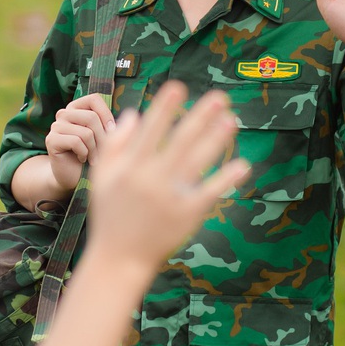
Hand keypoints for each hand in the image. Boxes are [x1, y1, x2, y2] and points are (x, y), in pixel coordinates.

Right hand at [46, 94, 115, 192]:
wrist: (73, 177)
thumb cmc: (91, 156)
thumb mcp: (103, 137)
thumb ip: (110, 125)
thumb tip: (131, 117)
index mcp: (77, 108)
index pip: (94, 99)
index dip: (106, 115)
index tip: (112, 132)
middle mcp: (64, 113)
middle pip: (91, 117)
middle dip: (102, 138)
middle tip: (103, 153)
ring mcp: (56, 126)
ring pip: (85, 132)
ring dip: (94, 149)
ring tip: (93, 158)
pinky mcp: (51, 140)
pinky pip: (76, 142)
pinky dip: (84, 154)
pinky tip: (82, 160)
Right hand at [87, 83, 247, 269]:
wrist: (119, 258)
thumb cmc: (110, 214)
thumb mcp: (101, 176)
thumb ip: (115, 144)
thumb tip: (134, 113)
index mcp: (129, 166)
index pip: (150, 130)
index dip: (165, 108)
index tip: (178, 87)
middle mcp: (150, 179)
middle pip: (179, 141)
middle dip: (200, 116)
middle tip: (220, 96)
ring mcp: (169, 197)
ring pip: (197, 162)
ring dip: (216, 140)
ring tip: (232, 120)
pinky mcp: (186, 216)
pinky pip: (209, 193)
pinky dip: (226, 179)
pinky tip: (242, 165)